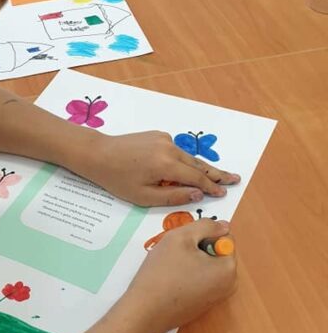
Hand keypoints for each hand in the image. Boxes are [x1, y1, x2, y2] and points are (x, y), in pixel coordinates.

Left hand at [80, 131, 239, 206]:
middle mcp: (169, 148)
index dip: (211, 187)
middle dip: (216, 174)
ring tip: (218, 176)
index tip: (224, 193)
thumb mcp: (144, 196)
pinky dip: (184, 160)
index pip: (196, 178)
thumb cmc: (117, 179)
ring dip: (202, 167)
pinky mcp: (157, 135)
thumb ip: (173, 197)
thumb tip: (197, 194)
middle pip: (197, 165)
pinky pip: (176, 151)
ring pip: (188, 157)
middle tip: (235, 179)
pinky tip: (188, 169)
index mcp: (166, 165)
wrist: (98, 154)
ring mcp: (164, 139)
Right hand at [122, 218, 236, 332]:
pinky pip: (199, 281)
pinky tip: (169, 281)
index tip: (184, 244)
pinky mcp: (201, 306)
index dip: (203, 235)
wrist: (144, 312)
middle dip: (197, 248)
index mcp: (229, 269)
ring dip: (190, 261)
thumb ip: (206, 226)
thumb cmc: (163, 272)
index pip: (224, 237)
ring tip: (170, 267)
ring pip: (206, 266)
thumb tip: (224, 226)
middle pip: (216, 253)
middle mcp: (229, 286)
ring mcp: (215, 298)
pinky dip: (187, 276)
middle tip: (174, 254)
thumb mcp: (181, 237)